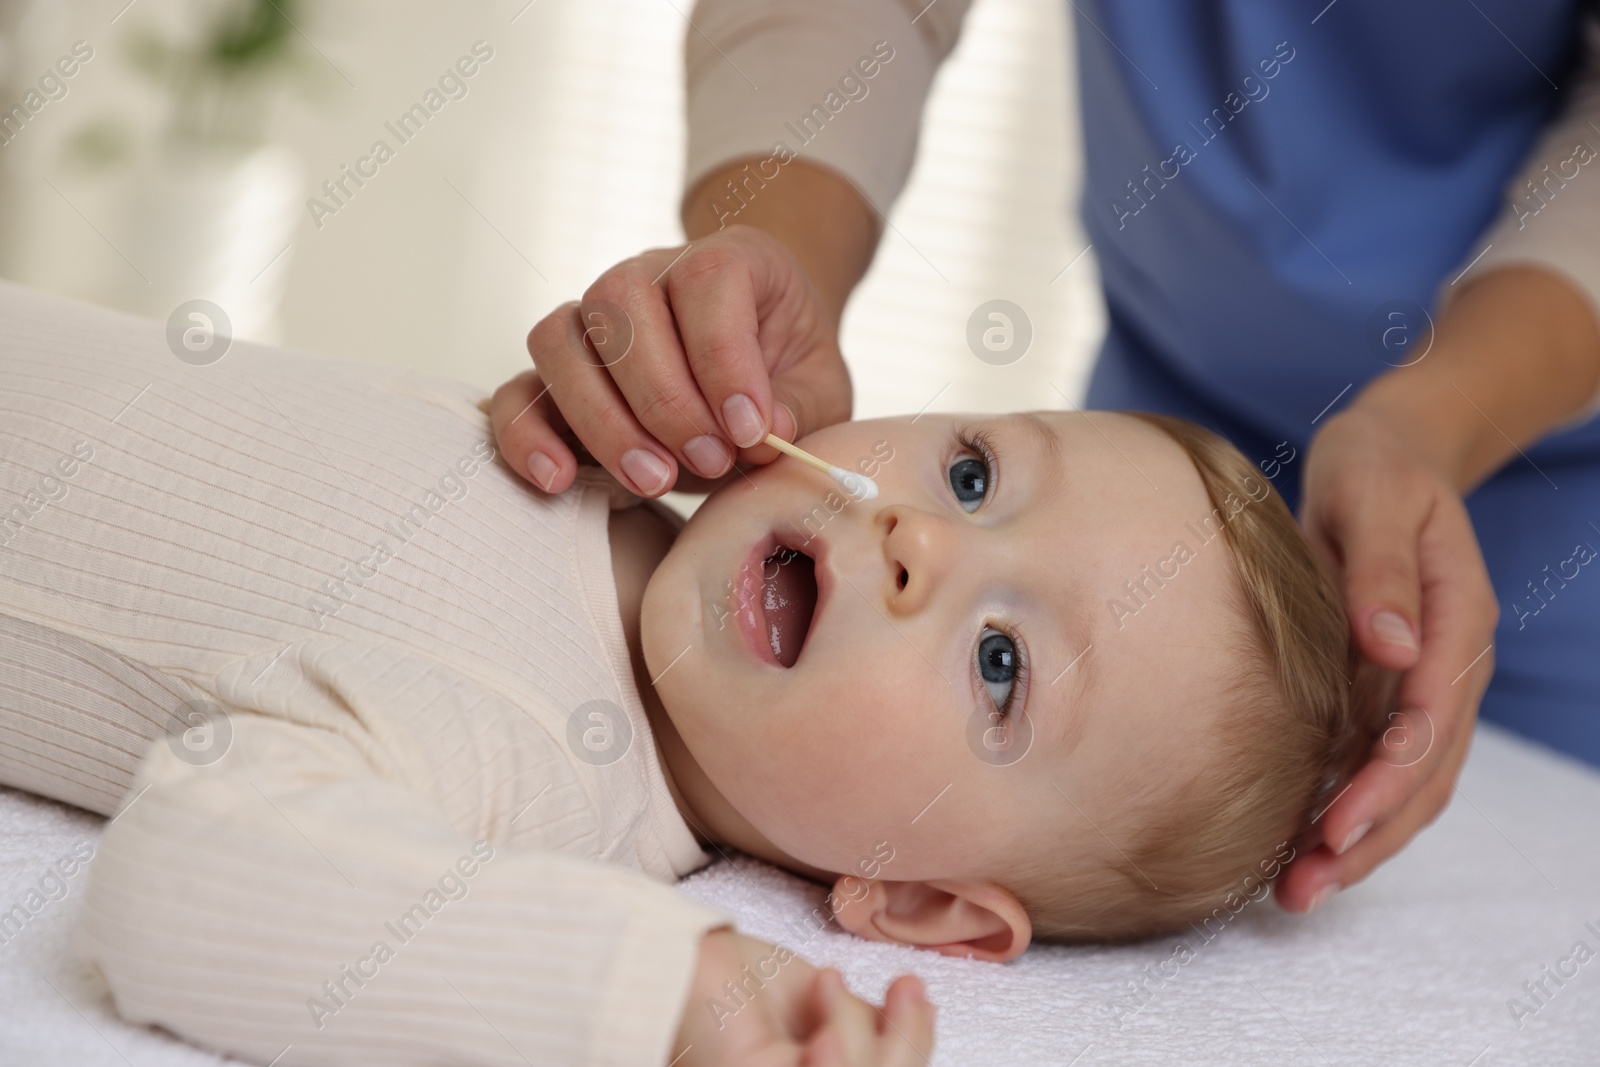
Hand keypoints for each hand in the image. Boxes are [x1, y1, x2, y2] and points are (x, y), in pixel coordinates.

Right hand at [490, 225, 852, 497]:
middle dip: (666, 400)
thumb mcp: (818, 390)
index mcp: (726, 261)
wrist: (757, 370)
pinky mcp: (555, 377)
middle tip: (710, 462)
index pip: (707, 281)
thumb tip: (760, 431)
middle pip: (620, 308)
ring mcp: (590, 322)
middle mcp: (646, 276)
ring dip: (602, 419)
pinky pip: (515, 391)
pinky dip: (525, 435)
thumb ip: (798, 408)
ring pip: (558, 342)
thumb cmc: (786, 375)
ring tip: (655, 480)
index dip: (725, 360)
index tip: (751, 431)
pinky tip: (559, 479)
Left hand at [671, 929, 934, 1066]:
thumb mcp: (819, 1004)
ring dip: (859, 1033)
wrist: (673, 957)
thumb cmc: (734, 981)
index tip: (919, 997)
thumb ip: (863, 1026)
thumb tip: (916, 1013)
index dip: (912, 1048)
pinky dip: (839, 1036)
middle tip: (906, 988)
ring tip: (827, 982)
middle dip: (906, 1046)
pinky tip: (822, 1000)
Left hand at [1275, 403, 1498, 911]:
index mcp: (1457, 622)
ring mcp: (1421, 682)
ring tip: (1297, 890)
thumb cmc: (1377, 470)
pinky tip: (1296, 843)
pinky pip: (1374, 761)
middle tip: (1306, 887)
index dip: (1387, 781)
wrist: (1386, 455)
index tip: (1335, 826)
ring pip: (1406, 782)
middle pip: (1426, 773)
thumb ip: (1381, 573)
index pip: (1431, 720)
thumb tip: (1390, 648)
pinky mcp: (1386, 687)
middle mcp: (1447, 664)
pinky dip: (1343, 806)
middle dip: (1371, 837)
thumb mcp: (1374, 500)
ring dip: (1359, 840)